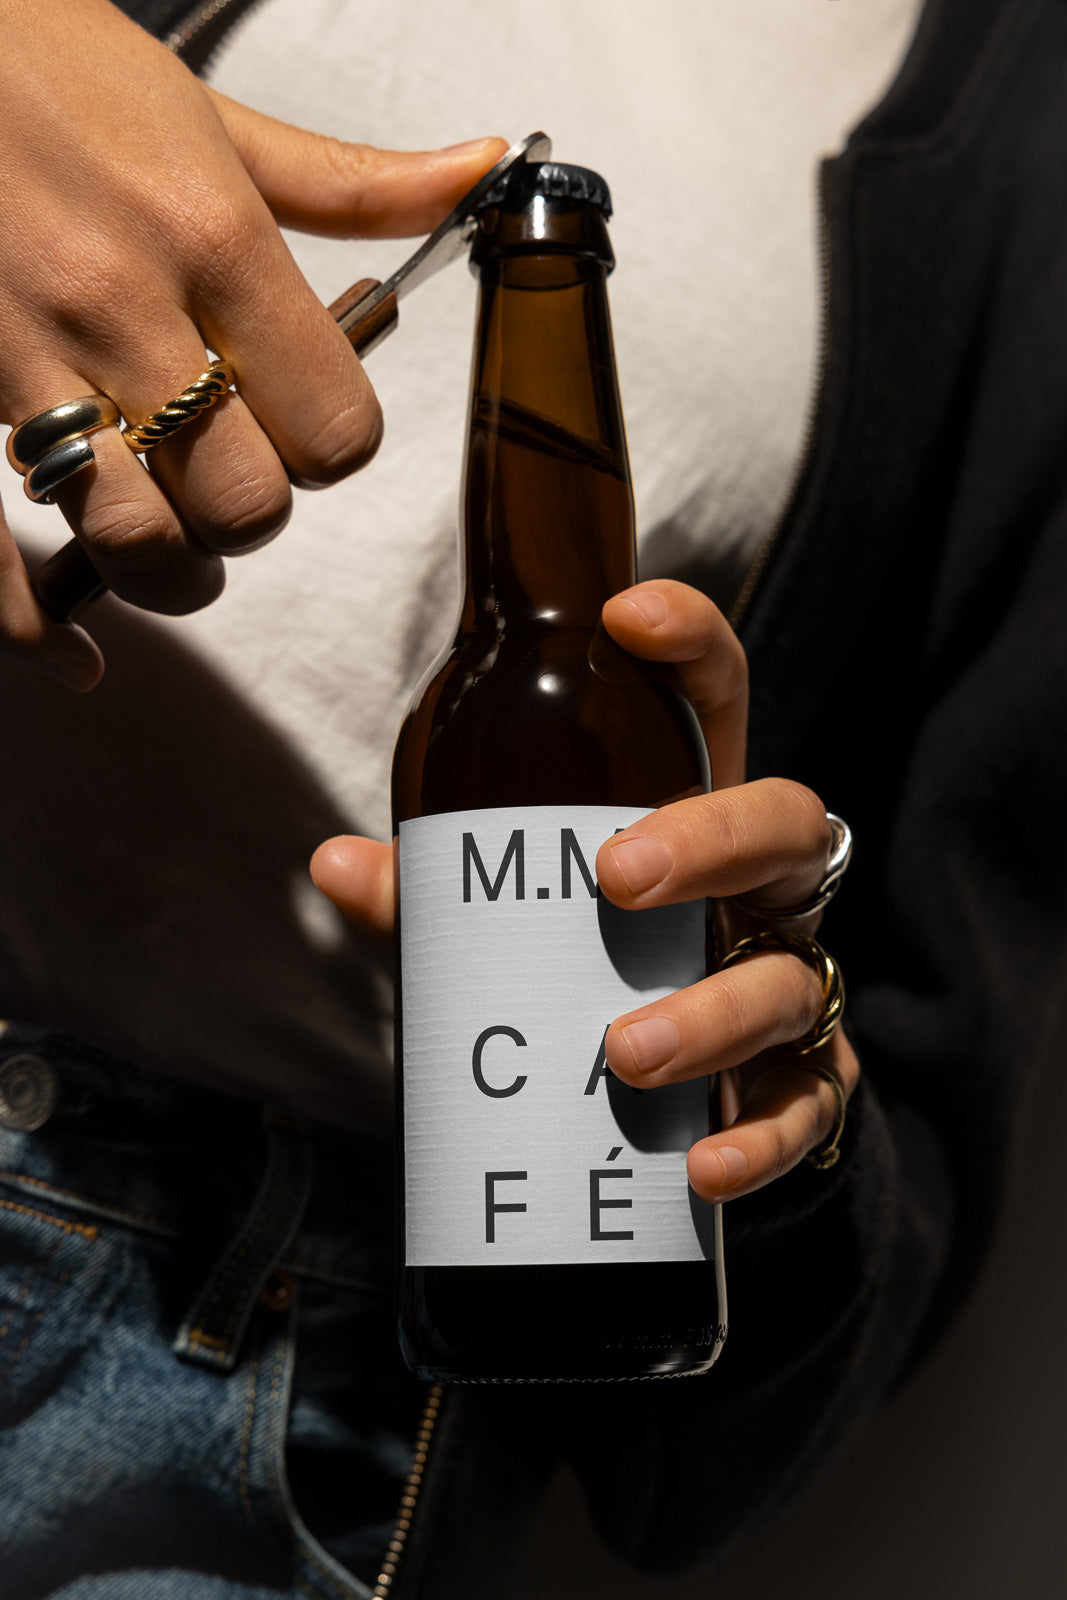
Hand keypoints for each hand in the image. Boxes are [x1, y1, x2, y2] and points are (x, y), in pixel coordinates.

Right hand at [0, 0, 505, 688]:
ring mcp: (26, 361)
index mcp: (215, 238)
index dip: (334, 449)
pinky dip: (36, 630)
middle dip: (258, 513)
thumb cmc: (50, 62)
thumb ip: (347, 181)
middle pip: (247, 504)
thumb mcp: (211, 113)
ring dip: (173, 572)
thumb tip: (477, 170)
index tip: (308, 426)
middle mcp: (126, 308)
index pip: (333, 429)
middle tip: (239, 480)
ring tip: (179, 551)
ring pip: (136, 541)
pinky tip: (77, 658)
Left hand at [311, 578, 858, 1204]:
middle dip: (709, 836)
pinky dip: (759, 1138)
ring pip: (794, 974)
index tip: (625, 616)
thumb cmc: (596, 969)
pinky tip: (699, 1166)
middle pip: (783, 820)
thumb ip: (441, 898)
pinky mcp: (805, 1082)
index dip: (689, 643)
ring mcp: (792, 981)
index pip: (715, 701)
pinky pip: (809, 1105)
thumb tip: (334, 864)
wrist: (680, 1097)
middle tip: (615, 877)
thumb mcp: (518, 923)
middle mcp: (762, 887)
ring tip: (624, 1052)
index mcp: (693, 814)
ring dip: (713, 1011)